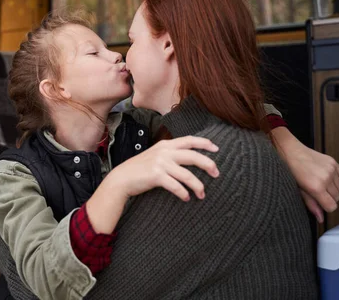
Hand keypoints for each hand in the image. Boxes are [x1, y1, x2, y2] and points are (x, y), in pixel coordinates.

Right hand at [87, 136, 218, 233]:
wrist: (122, 178)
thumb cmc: (140, 169)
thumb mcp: (155, 155)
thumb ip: (169, 153)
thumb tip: (188, 157)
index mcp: (165, 145)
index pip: (189, 140)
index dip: (204, 143)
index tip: (216, 148)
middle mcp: (164, 152)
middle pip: (193, 156)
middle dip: (208, 165)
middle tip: (217, 173)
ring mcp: (160, 163)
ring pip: (187, 175)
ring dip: (198, 186)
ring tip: (202, 194)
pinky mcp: (156, 176)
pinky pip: (176, 186)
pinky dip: (183, 193)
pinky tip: (186, 198)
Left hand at [272, 127, 338, 222]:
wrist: (290, 150)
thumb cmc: (290, 170)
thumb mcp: (298, 189)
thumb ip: (311, 204)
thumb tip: (320, 218)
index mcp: (316, 187)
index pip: (332, 206)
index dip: (326, 206)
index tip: (320, 202)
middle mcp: (326, 178)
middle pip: (337, 198)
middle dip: (329, 198)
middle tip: (317, 191)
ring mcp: (331, 169)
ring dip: (333, 189)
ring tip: (320, 183)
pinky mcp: (334, 162)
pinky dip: (337, 180)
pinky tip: (327, 178)